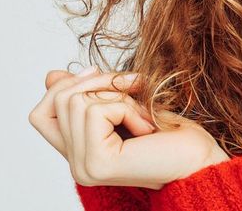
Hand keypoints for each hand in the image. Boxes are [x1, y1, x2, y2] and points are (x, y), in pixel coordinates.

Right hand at [29, 67, 229, 189]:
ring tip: (142, 116)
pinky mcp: (97, 164)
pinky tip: (146, 128)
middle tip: (134, 89)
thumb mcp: (125, 104)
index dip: (63, 86)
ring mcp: (83, 167)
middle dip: (100, 80)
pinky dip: (125, 107)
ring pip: (75, 100)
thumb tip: (53, 74)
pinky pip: (95, 111)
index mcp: (79, 151)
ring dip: (117, 96)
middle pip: (58, 97)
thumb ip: (90, 95)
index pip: (39, 115)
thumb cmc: (172, 134)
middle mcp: (76, 164)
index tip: (98, 74)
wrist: (201, 160)